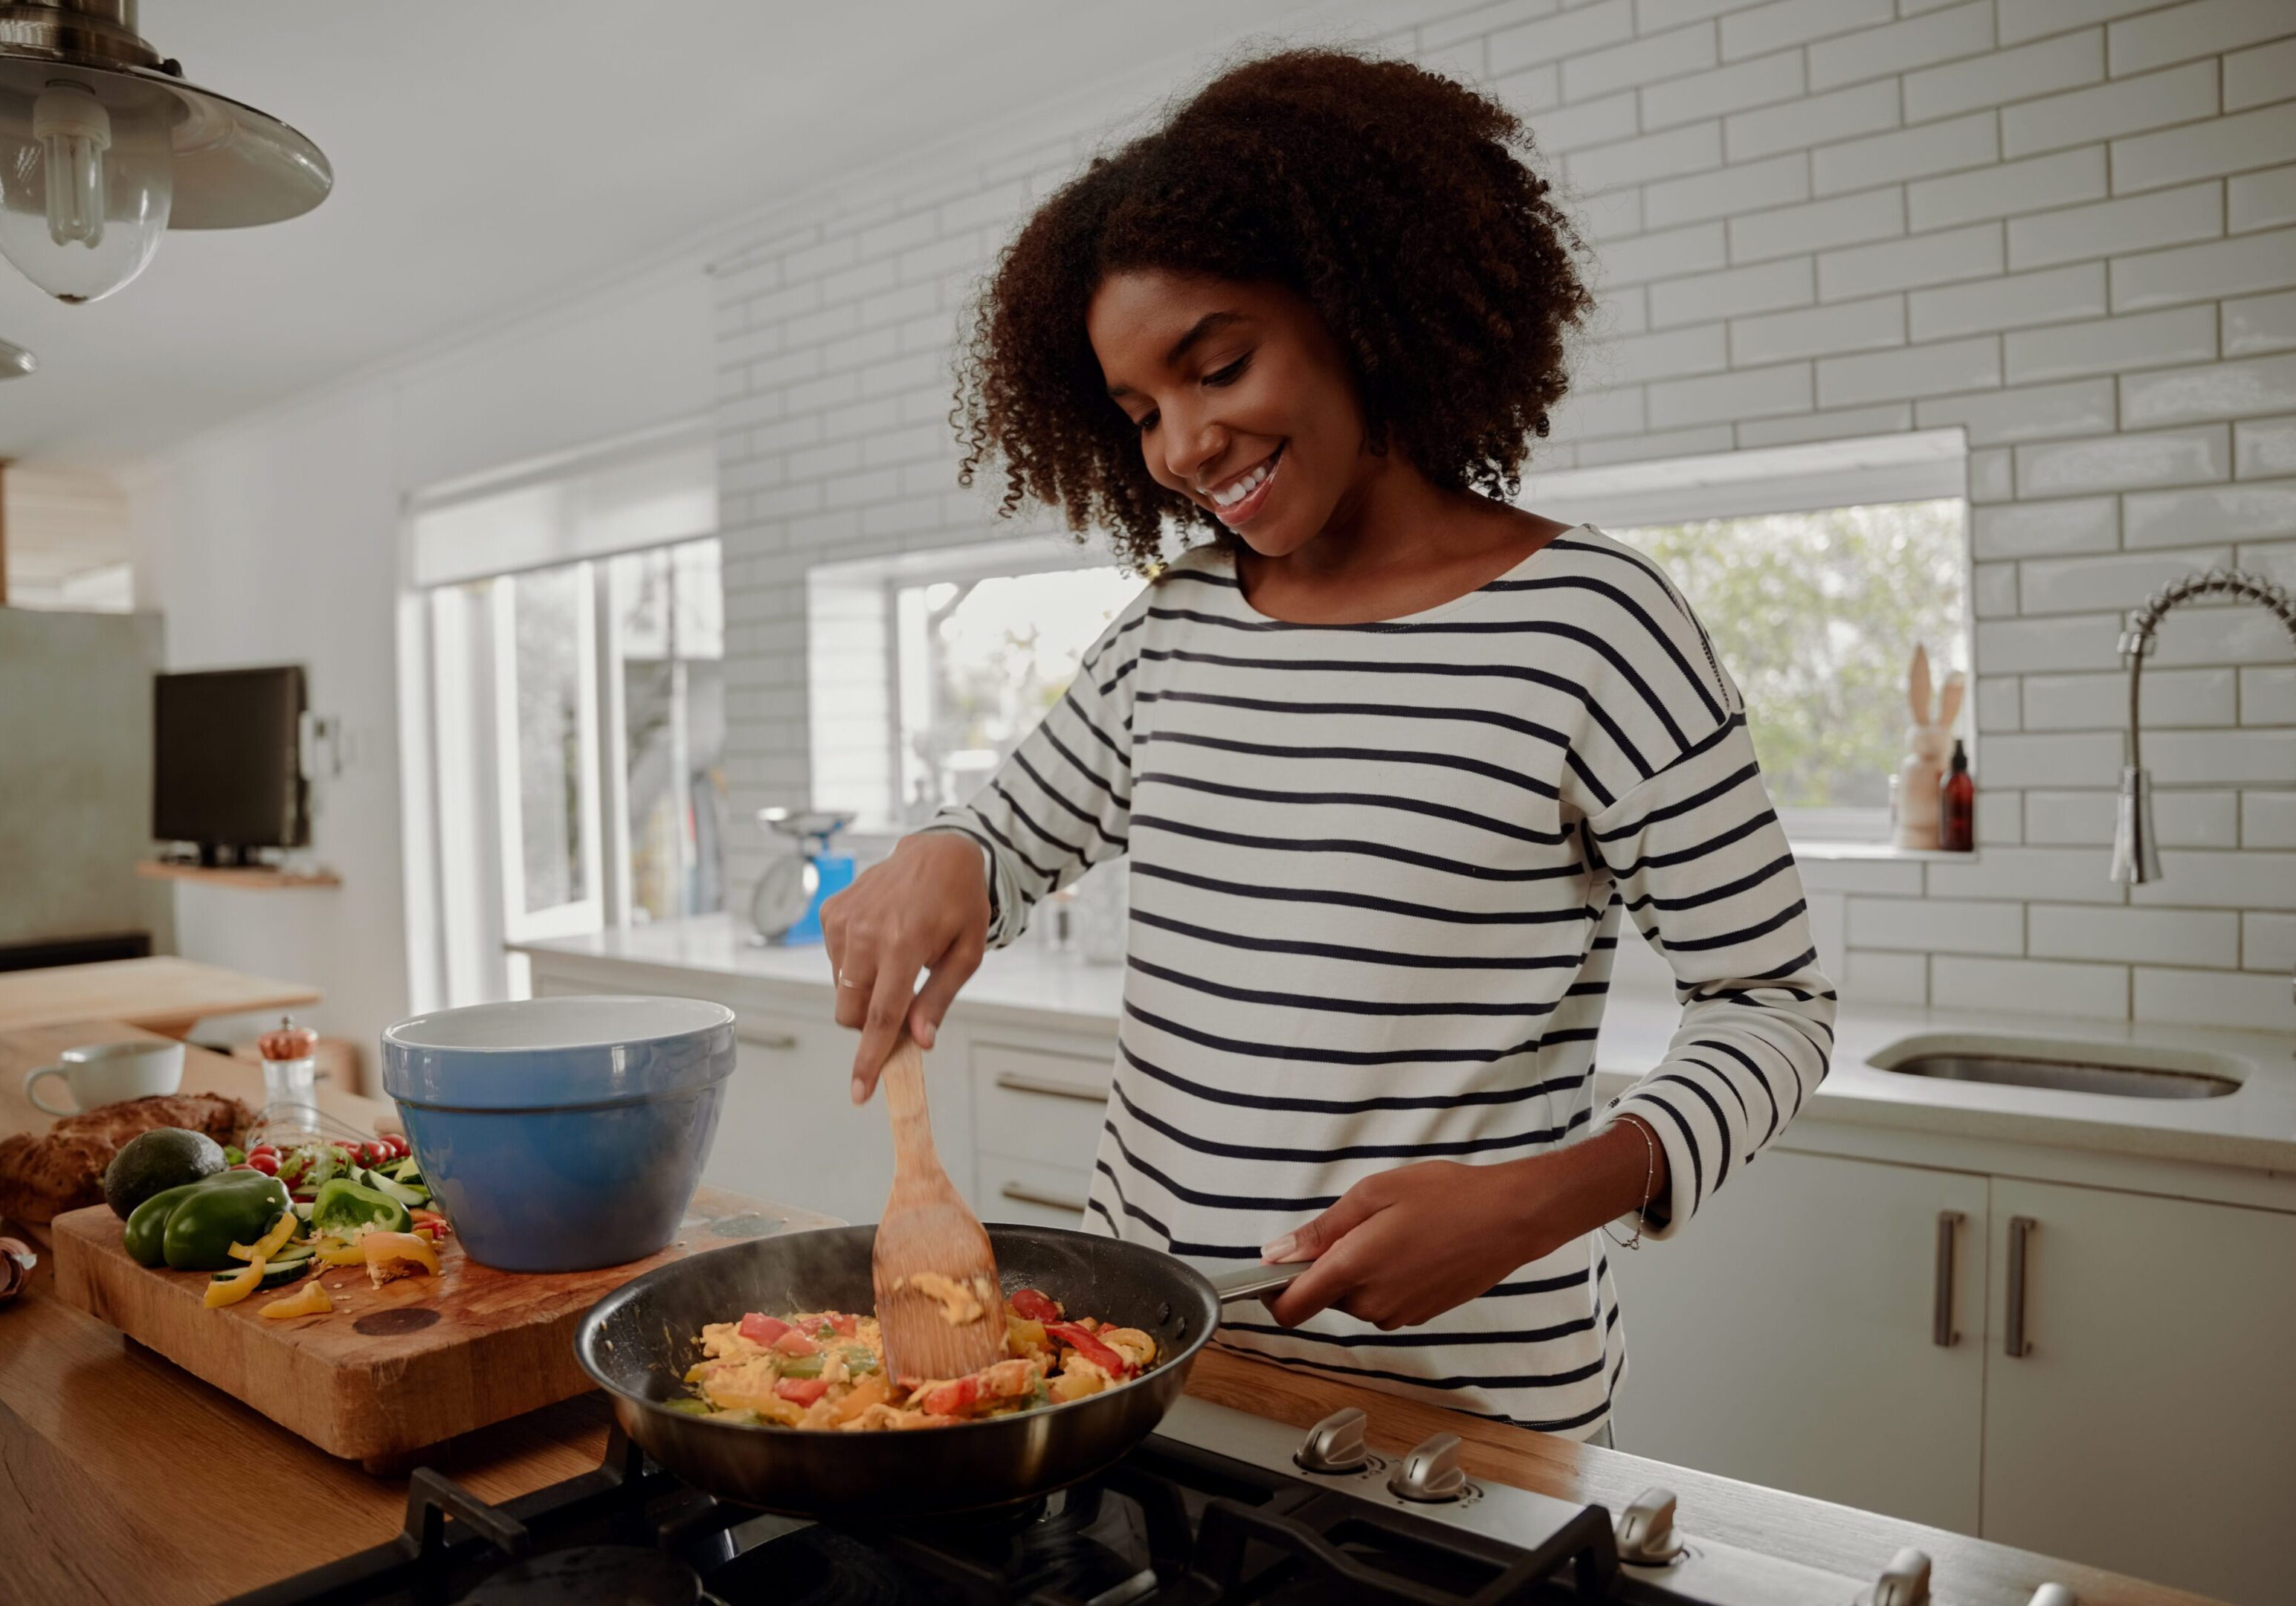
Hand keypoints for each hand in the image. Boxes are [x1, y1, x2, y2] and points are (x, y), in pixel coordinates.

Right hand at [818, 832, 990, 1100]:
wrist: (937, 852)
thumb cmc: (959, 903)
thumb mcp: (966, 953)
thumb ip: (940, 998)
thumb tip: (920, 1042)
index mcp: (903, 944)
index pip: (881, 1016)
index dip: (869, 1058)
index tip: (859, 1092)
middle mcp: (866, 932)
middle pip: (850, 1011)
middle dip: (870, 1022)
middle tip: (900, 1001)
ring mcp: (843, 920)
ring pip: (841, 989)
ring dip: (865, 990)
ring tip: (896, 957)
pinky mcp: (830, 913)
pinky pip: (835, 962)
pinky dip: (856, 965)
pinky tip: (880, 939)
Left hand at [1262, 1120, 1664, 1329]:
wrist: (1510, 1218)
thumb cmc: (1447, 1197)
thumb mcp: (1373, 1194)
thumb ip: (1320, 1229)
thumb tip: (1277, 1253)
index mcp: (1353, 1270)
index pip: (1291, 1307)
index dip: (1274, 1292)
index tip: (1275, 1270)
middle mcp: (1373, 1303)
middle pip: (1325, 1297)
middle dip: (1330, 1266)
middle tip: (1362, 1224)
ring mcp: (1400, 1313)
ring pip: (1357, 1299)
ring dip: (1361, 1271)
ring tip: (1396, 1230)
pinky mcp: (1422, 1314)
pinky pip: (1386, 1301)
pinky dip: (1389, 1277)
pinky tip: (1415, 1247)